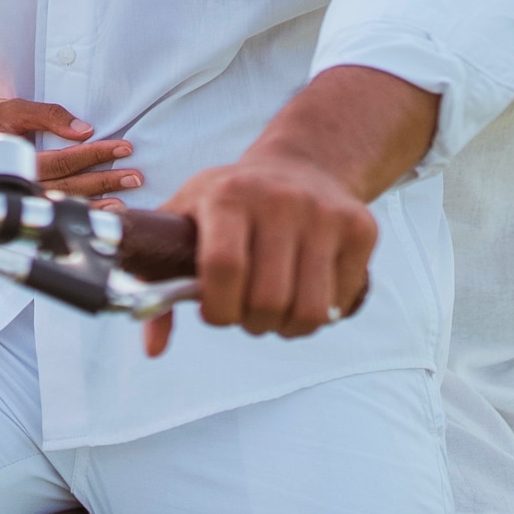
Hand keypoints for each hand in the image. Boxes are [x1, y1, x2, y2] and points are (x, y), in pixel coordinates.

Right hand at [0, 91, 140, 197]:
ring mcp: (16, 198)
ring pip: (61, 203)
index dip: (94, 155)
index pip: (61, 162)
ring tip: (126, 196)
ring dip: (96, 201)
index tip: (124, 147)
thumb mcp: (13, 107)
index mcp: (12, 162)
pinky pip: (52, 207)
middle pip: (66, 187)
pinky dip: (79, 210)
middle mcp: (15, 186)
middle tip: (136, 175)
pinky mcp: (19, 201)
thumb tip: (85, 129)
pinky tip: (103, 209)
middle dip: (103, 181)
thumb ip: (47, 115)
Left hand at [141, 152, 375, 354]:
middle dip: (251, 323)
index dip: (218, 309)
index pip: (225, 267)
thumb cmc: (231, 202)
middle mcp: (280, 200)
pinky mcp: (360, 228)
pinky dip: (321, 314)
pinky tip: (305, 292)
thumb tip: (153, 349)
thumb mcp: (185, 220)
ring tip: (274, 310)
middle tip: (246, 313)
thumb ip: (157, 280)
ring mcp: (325, 213)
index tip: (214, 313)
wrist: (303, 164)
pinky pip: (340, 302)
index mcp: (228, 195)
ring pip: (310, 310)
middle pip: (268, 299)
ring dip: (287, 327)